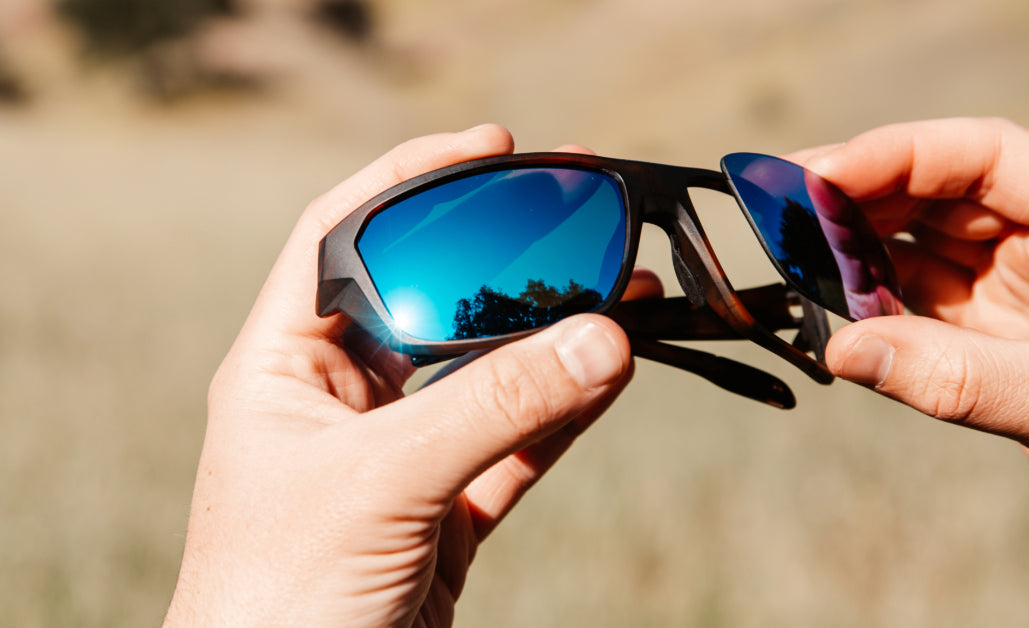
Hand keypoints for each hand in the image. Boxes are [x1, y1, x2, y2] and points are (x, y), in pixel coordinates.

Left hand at [163, 125, 652, 626]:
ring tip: (626, 288)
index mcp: (285, 368)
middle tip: (578, 213)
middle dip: (505, 256)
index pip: (344, 238)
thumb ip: (492, 408)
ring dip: (554, 334)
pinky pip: (520, 443)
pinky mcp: (448, 512)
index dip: (414, 181)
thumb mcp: (381, 483)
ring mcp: (401, 457)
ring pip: (489, 374)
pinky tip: (616, 368)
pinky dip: (569, 408)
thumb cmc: (279, 599)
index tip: (494, 149)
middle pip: (434, 298)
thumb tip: (601, 336)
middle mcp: (342, 401)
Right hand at [793, 118, 1028, 593]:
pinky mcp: (1002, 341)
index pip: (987, 156)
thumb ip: (958, 376)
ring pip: (923, 246)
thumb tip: (841, 349)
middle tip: (777, 208)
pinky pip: (920, 305)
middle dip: (861, 196)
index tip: (817, 176)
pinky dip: (872, 306)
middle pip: (943, 192)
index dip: (896, 155)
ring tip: (789, 255)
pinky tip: (829, 307)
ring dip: (857, 250)